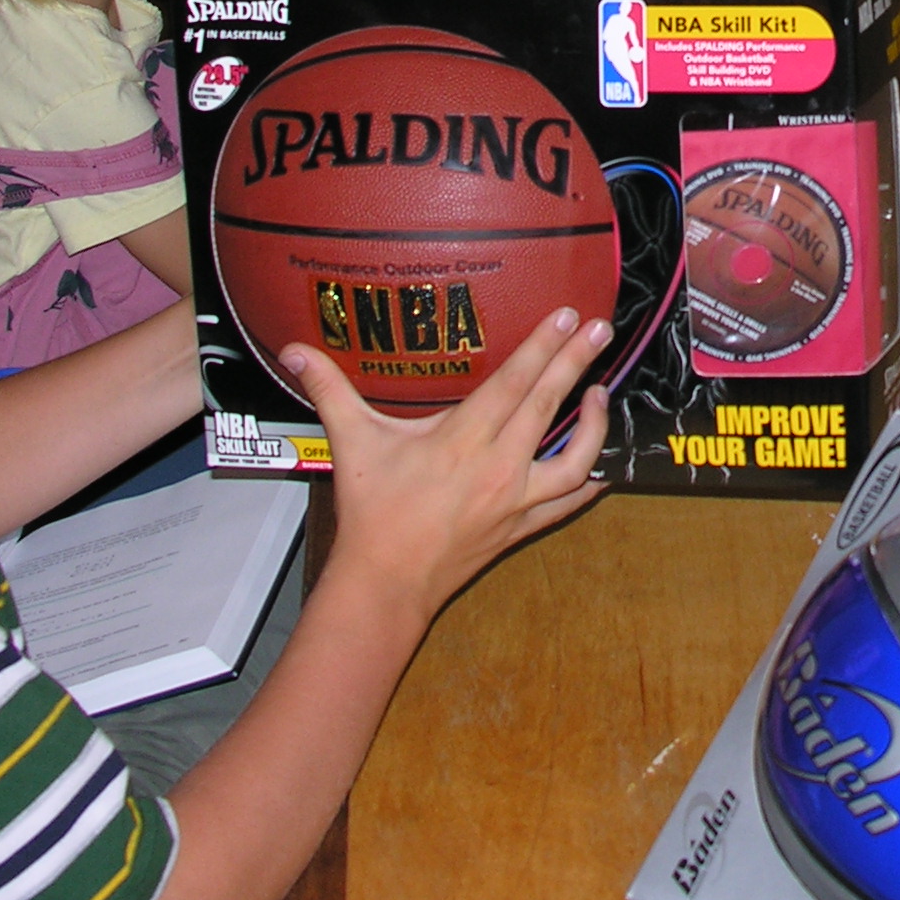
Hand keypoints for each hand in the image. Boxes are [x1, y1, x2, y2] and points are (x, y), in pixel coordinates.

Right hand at [280, 307, 612, 626]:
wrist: (385, 583)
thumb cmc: (371, 512)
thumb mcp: (351, 443)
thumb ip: (328, 389)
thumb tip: (294, 350)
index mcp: (461, 441)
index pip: (512, 383)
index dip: (542, 347)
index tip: (566, 316)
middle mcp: (497, 468)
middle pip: (548, 406)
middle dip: (577, 363)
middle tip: (600, 329)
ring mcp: (516, 500)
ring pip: (575, 458)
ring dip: (595, 423)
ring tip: (601, 390)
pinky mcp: (523, 525)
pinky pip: (570, 502)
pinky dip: (592, 479)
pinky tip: (606, 459)